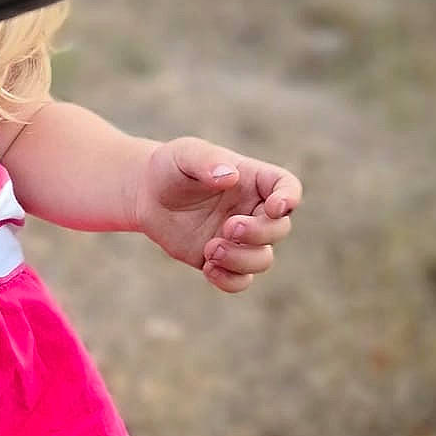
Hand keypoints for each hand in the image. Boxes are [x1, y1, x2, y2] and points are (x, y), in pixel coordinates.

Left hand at [132, 136, 301, 292]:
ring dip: (242, 259)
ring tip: (210, 249)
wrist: (147, 194)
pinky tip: (208, 268)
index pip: (287, 187)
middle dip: (259, 233)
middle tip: (229, 227)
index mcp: (253, 180)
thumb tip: (230, 176)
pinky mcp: (222, 260)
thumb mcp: (185, 154)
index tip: (274, 207)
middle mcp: (253, 211)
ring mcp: (239, 239)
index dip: (289, 198)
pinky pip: (240, 281)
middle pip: (279, 229)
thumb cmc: (171, 167)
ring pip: (263, 259)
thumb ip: (207, 161)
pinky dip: (230, 280)